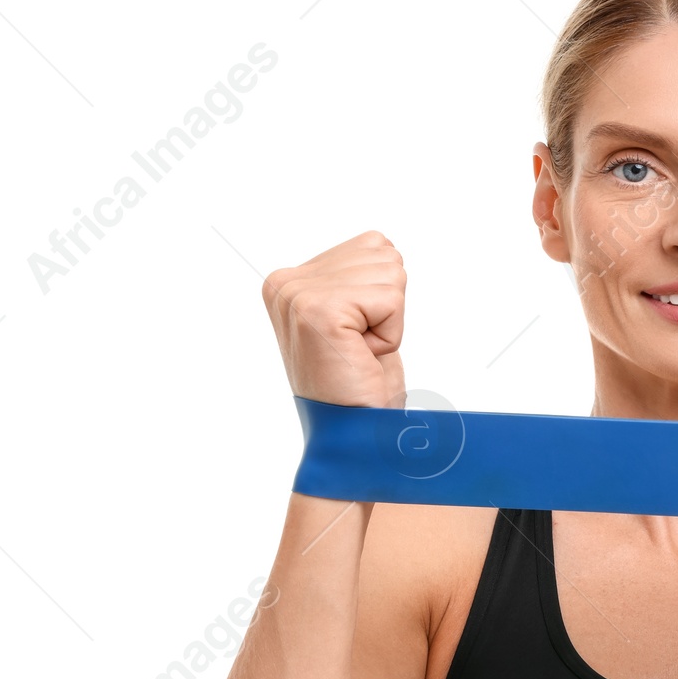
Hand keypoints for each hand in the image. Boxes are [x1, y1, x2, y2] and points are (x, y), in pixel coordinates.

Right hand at [262, 230, 406, 406]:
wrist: (353, 436)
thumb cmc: (359, 386)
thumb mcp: (355, 317)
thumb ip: (356, 274)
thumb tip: (381, 243)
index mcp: (289, 279)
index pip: (372, 244)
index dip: (381, 296)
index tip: (354, 336)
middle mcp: (286, 282)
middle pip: (383, 254)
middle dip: (387, 306)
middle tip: (360, 348)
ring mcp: (298, 296)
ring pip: (390, 274)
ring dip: (389, 321)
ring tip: (361, 353)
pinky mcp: (319, 312)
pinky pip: (391, 299)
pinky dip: (391, 333)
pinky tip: (364, 356)